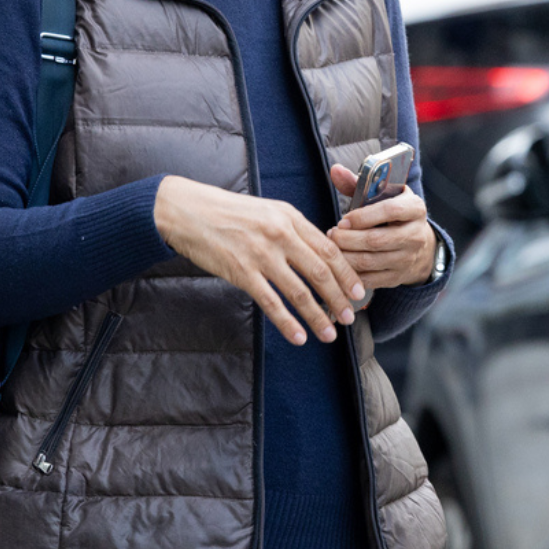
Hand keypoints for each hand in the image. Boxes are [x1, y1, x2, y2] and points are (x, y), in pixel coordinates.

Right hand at [153, 175, 364, 346]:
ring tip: (329, 333)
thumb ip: (295, 230)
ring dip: (318, 316)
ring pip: (299, 291)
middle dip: (339, 297)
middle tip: (350, 317)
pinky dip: (287, 322)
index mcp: (291, 218)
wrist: (188, 211)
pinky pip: (270, 302)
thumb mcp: (269, 211)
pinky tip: (299, 336)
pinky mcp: (241, 272)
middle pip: (320, 271)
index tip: (359, 291)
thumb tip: (320, 254)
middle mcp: (281, 235)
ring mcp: (261, 254)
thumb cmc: (230, 212)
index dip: (347, 273)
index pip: (329, 249)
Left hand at [328, 164, 439, 290]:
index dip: (364, 216)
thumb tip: (335, 169)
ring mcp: (408, 258)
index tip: (343, 220)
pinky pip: (370, 279)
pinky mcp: (398, 277)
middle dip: (348, 239)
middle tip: (331, 234)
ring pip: (370, 261)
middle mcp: (416, 235)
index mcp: (415, 208)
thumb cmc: (393, 214)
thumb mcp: (384, 195)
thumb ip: (358, 183)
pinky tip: (340, 264)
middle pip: (377, 240)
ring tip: (332, 247)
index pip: (391, 211)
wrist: (419, 244)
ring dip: (345, 256)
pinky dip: (351, 273)